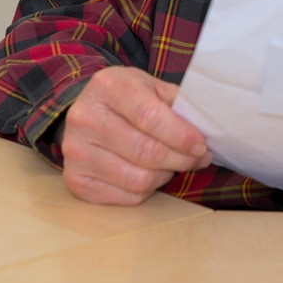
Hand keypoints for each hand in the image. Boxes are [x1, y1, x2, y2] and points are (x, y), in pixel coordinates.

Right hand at [60, 66, 211, 205]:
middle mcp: (85, 118)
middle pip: (145, 151)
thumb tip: (206, 129)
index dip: (181, 135)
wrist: (88, 111)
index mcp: (107, 86)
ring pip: (138, 179)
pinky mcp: (76, 179)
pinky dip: (147, 190)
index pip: (149, 116)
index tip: (201, 145)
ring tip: (173, 164)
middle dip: (181, 159)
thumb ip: (177, 103)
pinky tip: (151, 174)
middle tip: (199, 158)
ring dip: (165, 176)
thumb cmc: (128, 99)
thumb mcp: (151, 86)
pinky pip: (126, 196)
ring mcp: (76, 151)